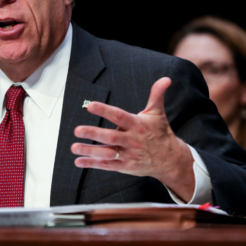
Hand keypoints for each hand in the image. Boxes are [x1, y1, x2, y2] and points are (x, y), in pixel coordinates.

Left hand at [71, 77, 194, 201]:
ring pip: (107, 153)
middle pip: (110, 137)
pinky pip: (107, 165)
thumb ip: (156, 95)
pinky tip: (78, 161)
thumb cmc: (160, 133)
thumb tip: (166, 79)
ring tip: (74, 147)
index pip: (119, 116)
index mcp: (137, 124)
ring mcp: (128, 154)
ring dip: (89, 151)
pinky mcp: (125, 166)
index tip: (90, 105)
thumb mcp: (158, 113)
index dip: (104, 110)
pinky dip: (92, 164)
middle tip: (77, 130)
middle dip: (93, 133)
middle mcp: (131, 140)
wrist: (170, 159)